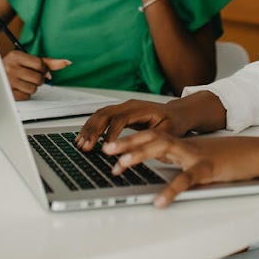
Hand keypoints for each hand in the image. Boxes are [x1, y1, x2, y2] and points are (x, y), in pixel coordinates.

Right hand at [2, 50, 71, 99]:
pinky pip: (26, 96)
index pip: (40, 64)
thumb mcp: (28, 60)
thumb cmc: (15, 66)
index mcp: (16, 56)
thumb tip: (67, 62)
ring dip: (32, 86)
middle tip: (30, 76)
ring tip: (24, 81)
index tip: (38, 69)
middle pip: (38, 78)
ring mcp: (7, 81)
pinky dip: (25, 94)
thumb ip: (48, 62)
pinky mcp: (7, 92)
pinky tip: (19, 88)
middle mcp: (10, 67)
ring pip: (33, 89)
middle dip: (38, 79)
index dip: (43, 69)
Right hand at [75, 99, 190, 150]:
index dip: (111, 133)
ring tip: (80, 144)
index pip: (121, 118)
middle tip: (86, 147)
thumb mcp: (166, 134)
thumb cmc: (174, 124)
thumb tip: (134, 152)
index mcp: (141, 108)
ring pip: (100, 114)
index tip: (106, 148)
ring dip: (89, 128)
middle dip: (94, 130)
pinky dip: (91, 126)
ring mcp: (123, 107)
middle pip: (106, 113)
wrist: (177, 113)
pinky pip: (102, 117)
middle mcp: (129, 105)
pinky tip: (85, 138)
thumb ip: (150, 141)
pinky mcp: (120, 112)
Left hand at [104, 131, 258, 206]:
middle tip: (106, 151)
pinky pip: (188, 179)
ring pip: (164, 149)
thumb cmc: (228, 158)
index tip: (110, 146)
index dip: (130, 139)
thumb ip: (178, 161)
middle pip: (152, 137)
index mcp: (181, 144)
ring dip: (140, 155)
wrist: (256, 153)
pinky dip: (172, 189)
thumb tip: (156, 167)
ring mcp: (196, 154)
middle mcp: (185, 145)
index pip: (151, 135)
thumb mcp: (198, 157)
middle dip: (127, 143)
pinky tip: (160, 201)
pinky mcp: (209, 168)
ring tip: (121, 165)